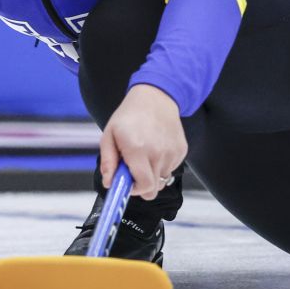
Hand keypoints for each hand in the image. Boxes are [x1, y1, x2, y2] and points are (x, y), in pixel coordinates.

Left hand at [98, 84, 186, 200]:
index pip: (143, 187)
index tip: (127, 183)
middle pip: (153, 189)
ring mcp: (172, 152)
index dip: (134, 190)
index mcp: (137, 149)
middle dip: (142, 184)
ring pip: (162, 179)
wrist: (156, 97)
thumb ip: (108, 162)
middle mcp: (158, 153)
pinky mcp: (181, 150)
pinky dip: (162, 163)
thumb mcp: (109, 135)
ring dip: (152, 172)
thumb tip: (109, 183)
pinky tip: (156, 147)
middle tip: (134, 169)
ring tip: (145, 152)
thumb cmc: (130, 116)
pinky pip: (171, 168)